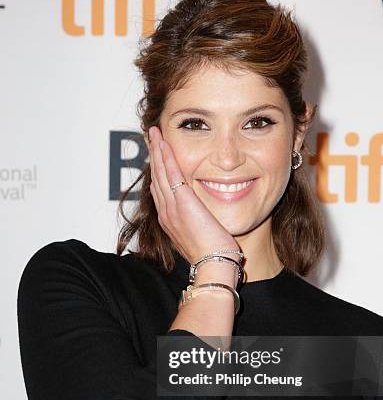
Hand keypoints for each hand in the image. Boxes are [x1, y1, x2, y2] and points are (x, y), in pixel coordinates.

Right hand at [148, 125, 240, 265]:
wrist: (213, 266)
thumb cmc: (214, 257)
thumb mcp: (204, 237)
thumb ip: (201, 225)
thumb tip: (206, 221)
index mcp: (171, 221)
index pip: (162, 190)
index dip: (159, 171)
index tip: (158, 157)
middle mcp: (167, 213)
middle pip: (156, 178)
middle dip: (154, 156)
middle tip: (151, 138)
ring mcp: (172, 208)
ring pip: (160, 172)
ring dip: (156, 151)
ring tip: (153, 133)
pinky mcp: (182, 203)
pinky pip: (170, 173)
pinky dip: (165, 156)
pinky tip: (163, 142)